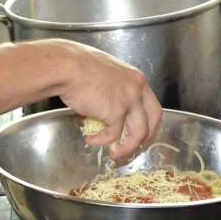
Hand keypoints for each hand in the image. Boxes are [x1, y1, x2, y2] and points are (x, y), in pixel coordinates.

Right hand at [58, 43, 161, 158]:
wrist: (67, 66)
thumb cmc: (77, 66)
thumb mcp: (106, 75)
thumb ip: (114, 90)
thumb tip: (107, 108)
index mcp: (136, 78)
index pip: (153, 105)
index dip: (149, 122)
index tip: (142, 132)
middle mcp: (137, 89)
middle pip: (154, 120)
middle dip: (146, 138)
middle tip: (135, 148)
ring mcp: (129, 100)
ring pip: (138, 133)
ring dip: (127, 147)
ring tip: (114, 153)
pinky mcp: (115, 112)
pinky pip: (113, 134)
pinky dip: (102, 141)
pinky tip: (91, 140)